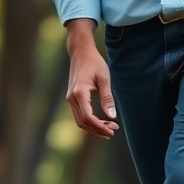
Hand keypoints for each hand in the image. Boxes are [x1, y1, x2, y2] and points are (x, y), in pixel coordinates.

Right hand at [65, 19, 119, 138]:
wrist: (80, 52)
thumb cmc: (94, 63)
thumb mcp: (104, 79)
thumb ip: (107, 98)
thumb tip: (112, 116)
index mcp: (80, 93)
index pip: (88, 117)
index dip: (100, 127)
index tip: (112, 130)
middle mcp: (72, 98)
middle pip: (83, 122)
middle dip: (98, 129)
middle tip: (113, 130)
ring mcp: (70, 98)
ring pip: (80, 120)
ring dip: (94, 127)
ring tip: (109, 128)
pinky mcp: (72, 98)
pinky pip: (79, 115)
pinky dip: (89, 121)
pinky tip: (101, 122)